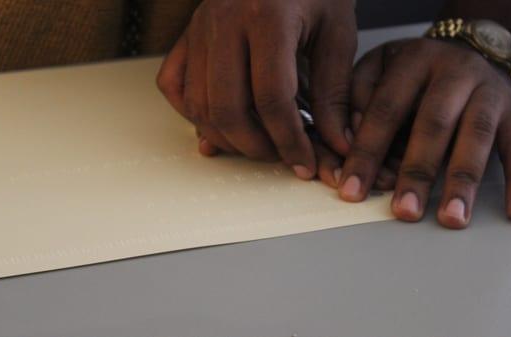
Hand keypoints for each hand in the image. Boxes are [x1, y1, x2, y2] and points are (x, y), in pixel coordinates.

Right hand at [157, 0, 356, 179]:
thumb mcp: (337, 33)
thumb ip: (335, 92)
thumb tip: (338, 144)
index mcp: (267, 16)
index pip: (271, 98)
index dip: (288, 140)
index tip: (304, 163)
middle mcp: (224, 22)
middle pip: (227, 108)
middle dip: (255, 147)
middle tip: (279, 156)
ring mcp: (199, 29)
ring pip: (198, 104)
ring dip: (226, 137)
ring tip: (256, 144)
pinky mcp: (188, 35)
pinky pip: (173, 85)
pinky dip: (190, 112)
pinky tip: (217, 120)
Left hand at [339, 38, 510, 227]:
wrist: (472, 50)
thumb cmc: (414, 71)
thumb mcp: (377, 67)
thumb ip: (354, 99)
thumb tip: (344, 144)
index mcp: (414, 60)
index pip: (385, 110)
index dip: (366, 152)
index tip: (352, 191)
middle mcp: (456, 72)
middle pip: (433, 125)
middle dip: (417, 172)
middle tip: (404, 211)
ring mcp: (490, 93)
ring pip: (477, 139)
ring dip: (463, 182)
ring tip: (451, 218)